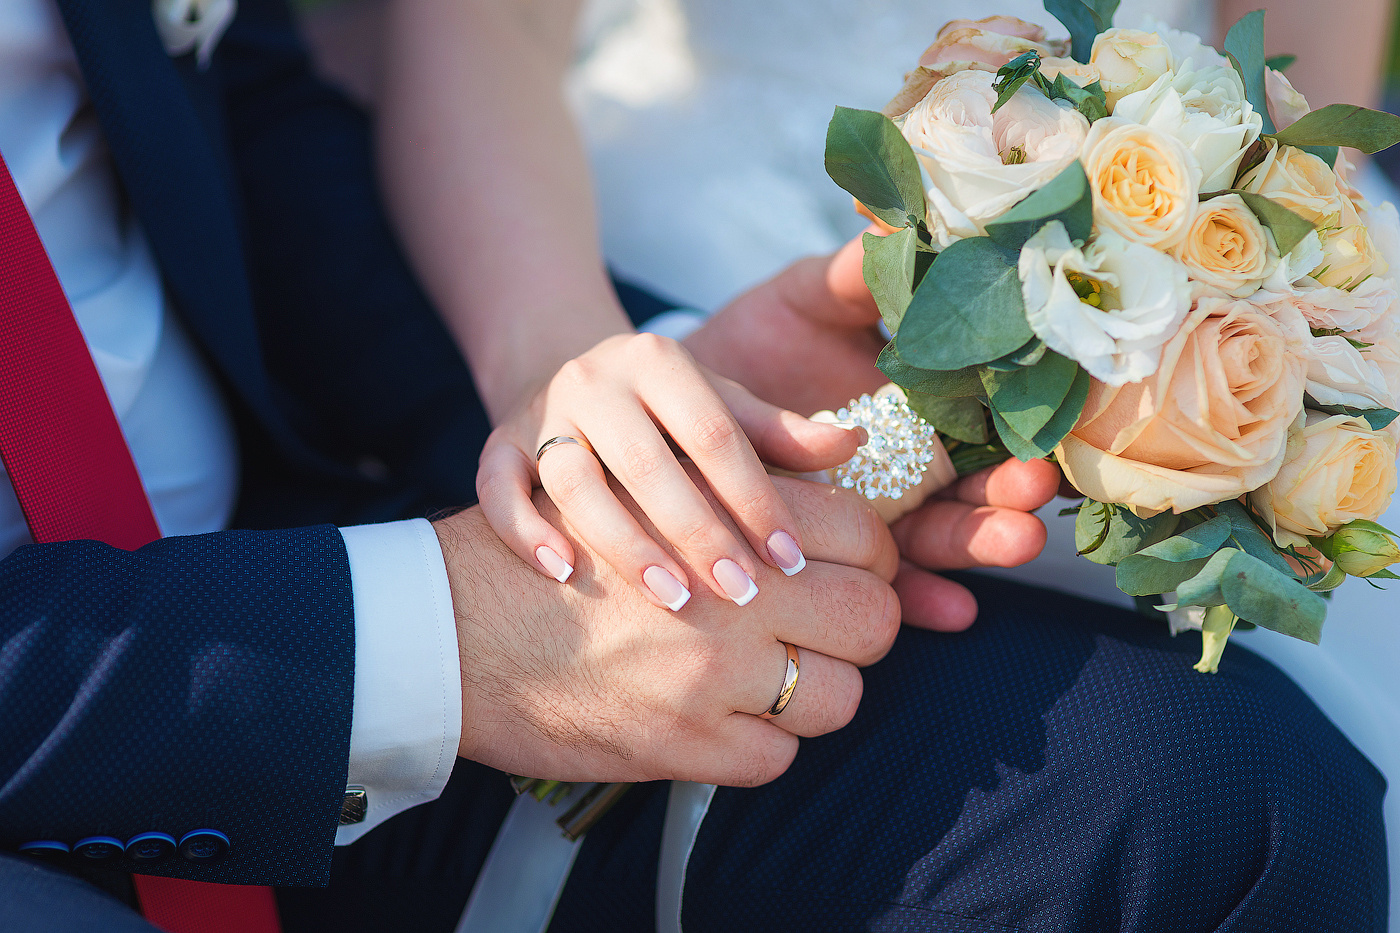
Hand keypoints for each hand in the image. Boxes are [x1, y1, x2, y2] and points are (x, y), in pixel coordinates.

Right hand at [434, 469, 899, 784]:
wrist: (450, 627)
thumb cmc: (554, 545)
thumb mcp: (646, 476)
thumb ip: (748, 454)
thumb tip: (848, 442)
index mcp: (721, 513)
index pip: (857, 530)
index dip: (872, 554)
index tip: (854, 569)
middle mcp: (726, 590)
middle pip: (871, 615)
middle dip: (867, 622)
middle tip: (835, 626)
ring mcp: (707, 673)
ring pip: (838, 697)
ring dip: (821, 690)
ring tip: (784, 675)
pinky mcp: (679, 743)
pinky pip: (776, 759)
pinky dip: (763, 742)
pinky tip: (731, 717)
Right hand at [476, 332, 863, 609]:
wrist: (557, 384)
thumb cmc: (660, 412)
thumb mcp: (716, 406)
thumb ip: (778, 432)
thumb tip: (854, 445)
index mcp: (658, 361)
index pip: (715, 431)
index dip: (755, 496)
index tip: (790, 560)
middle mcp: (595, 379)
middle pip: (649, 461)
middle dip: (700, 532)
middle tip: (746, 596)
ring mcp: (540, 413)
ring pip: (575, 479)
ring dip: (625, 542)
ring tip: (673, 600)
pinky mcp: (496, 445)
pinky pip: (499, 488)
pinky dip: (526, 529)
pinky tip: (563, 575)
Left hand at [686, 230, 1062, 629]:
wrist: (674, 408)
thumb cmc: (749, 343)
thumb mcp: (801, 301)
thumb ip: (852, 277)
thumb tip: (895, 217)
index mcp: (914, 399)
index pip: (981, 416)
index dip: (1015, 424)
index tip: (1044, 428)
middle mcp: (907, 462)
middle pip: (971, 484)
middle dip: (1009, 492)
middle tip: (1036, 495)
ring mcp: (876, 512)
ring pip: (938, 535)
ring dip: (979, 543)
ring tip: (1012, 542)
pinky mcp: (838, 553)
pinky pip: (883, 582)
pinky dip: (919, 599)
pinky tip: (949, 612)